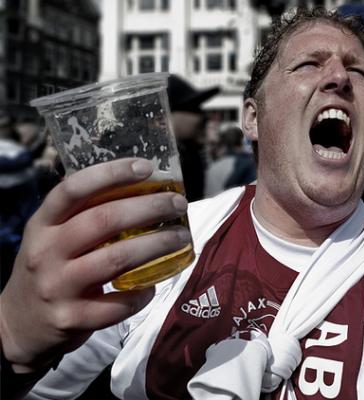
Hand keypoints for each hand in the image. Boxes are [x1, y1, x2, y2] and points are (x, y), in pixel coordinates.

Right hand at [0, 158, 189, 372]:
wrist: (19, 325)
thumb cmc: (50, 268)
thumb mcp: (53, 237)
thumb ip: (84, 215)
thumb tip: (143, 188)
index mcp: (43, 224)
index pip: (73, 189)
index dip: (111, 174)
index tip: (147, 167)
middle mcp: (46, 252)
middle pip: (103, 221)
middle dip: (148, 208)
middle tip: (178, 205)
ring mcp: (58, 287)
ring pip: (116, 259)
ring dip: (157, 245)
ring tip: (181, 237)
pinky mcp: (72, 318)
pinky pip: (117, 305)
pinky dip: (142, 294)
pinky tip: (153, 285)